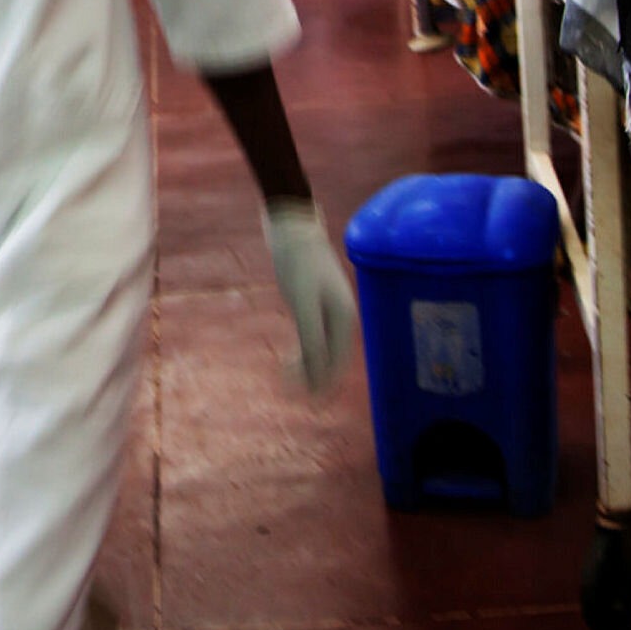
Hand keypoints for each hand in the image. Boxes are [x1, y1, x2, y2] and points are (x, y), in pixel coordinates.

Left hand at [263, 199, 356, 394]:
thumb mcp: (302, 304)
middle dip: (315, 379)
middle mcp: (342, 314)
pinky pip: (312, 333)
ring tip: (285, 379)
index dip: (324, 385)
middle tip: (293, 397)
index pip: (338, 362)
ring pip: (321, 346)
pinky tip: (289, 357)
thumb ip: (311, 339)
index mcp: (345, 317)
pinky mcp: (313, 298)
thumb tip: (318, 374)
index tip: (309, 404)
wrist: (290, 224)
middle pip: (332, 357)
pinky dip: (302, 349)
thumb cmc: (297, 262)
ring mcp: (328, 306)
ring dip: (307, 365)